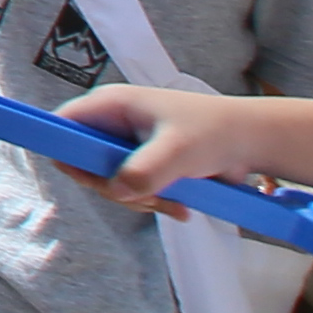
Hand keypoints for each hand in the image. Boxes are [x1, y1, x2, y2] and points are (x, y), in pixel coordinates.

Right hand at [62, 80, 280, 211]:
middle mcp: (113, 124)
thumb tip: (117, 190)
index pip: (64, 125)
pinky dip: (151, 203)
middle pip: (84, 163)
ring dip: (138, 200)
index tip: (94, 178)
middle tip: (146, 195)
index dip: (68, 152)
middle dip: (114, 187)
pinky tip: (179, 207)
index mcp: (111, 105)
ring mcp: (128, 146)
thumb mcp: (177, 149)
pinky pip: (131, 190)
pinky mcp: (144, 165)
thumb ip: (144, 170)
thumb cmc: (214, 131)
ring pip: (109, 182)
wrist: (249, 141)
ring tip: (170, 201)